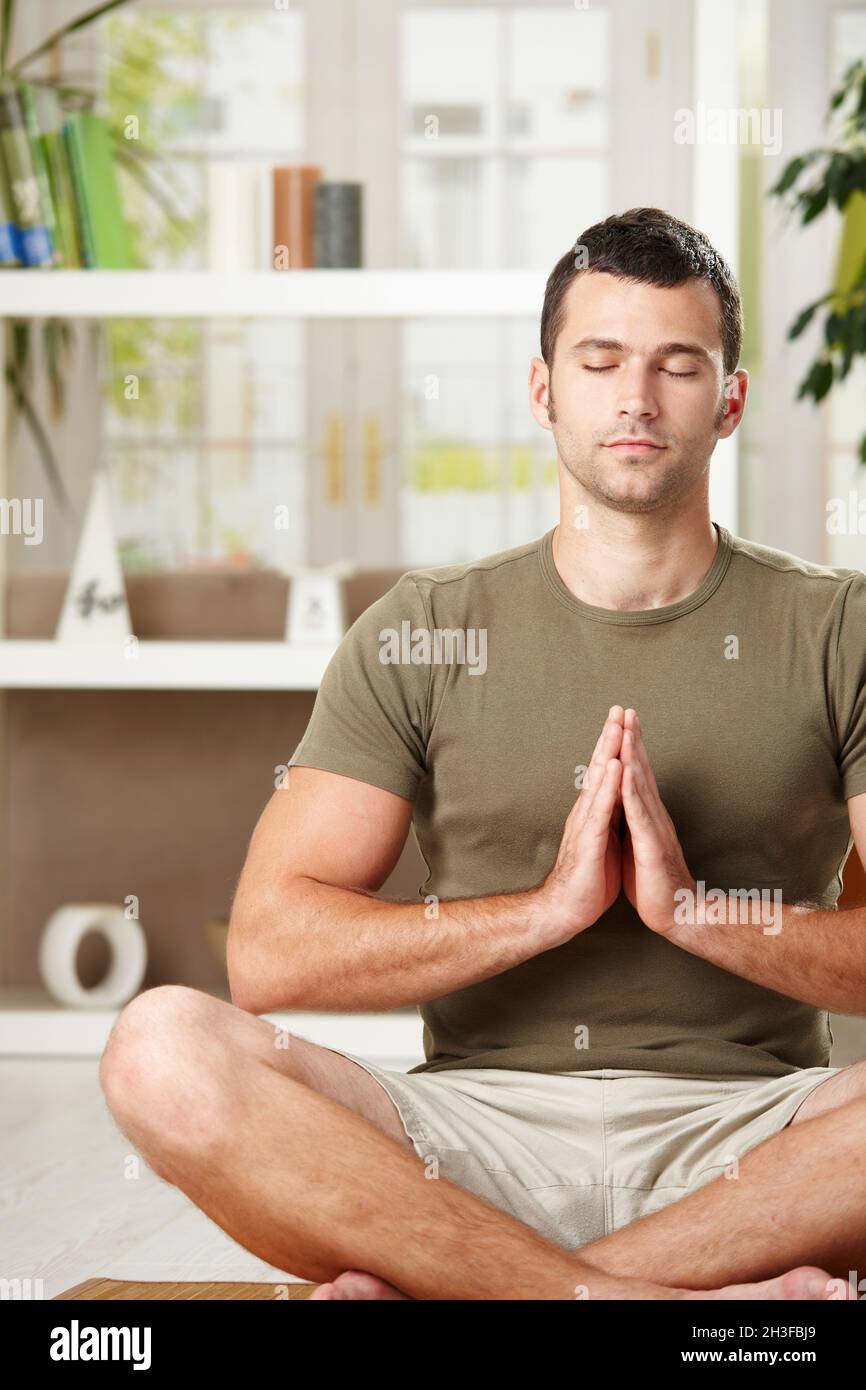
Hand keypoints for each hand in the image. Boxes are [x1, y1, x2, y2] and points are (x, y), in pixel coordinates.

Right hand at [539, 706, 624, 943]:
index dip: (615, 746)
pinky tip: (616, 767)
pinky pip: (601, 808)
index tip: (624, 721)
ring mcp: (586, 825)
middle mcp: (587, 812)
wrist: (565, 911)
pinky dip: (609, 785)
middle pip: (601, 767)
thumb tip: (618, 805)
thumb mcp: (604, 844)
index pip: (606, 773)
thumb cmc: (587, 881)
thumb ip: (609, 821)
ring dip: (609, 752)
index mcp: (594, 814)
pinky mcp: (589, 841)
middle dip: (610, 737)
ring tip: (617, 727)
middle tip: (619, 708)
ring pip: (599, 781)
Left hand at [620, 709, 695, 935]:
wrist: (677, 914)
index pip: (637, 775)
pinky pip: (639, 812)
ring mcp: (654, 828)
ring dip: (632, 755)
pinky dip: (631, 789)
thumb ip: (633, 824)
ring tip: (625, 728)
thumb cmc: (655, 883)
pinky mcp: (651, 844)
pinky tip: (625, 769)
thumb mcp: (638, 846)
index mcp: (647, 817)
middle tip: (626, 710)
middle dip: (632, 739)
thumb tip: (624, 807)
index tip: (621, 722)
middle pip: (641, 770)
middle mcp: (653, 816)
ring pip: (641, 784)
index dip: (629, 748)